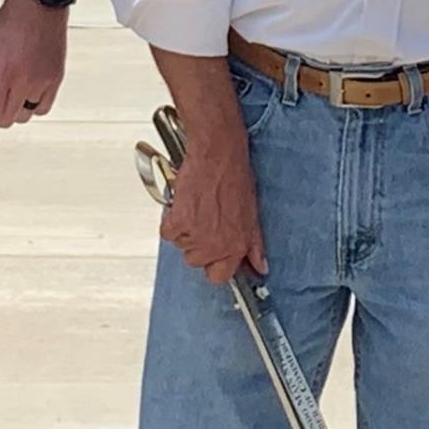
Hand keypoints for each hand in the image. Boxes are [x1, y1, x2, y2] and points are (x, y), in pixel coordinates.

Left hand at [0, 0, 66, 126]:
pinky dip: (33, 106)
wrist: (39, 4)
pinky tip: (25, 92)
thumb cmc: (10, 21)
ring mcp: (42, 82)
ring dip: (12, 110)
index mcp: (4, 73)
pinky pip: (43, 108)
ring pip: (24, 116)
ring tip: (8, 93)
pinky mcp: (56, 79)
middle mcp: (25, 81)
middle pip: (5, 119)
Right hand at [163, 134, 265, 283]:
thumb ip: (254, 245)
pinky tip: (184, 203)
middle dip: (197, 244)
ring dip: (184, 230)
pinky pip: (168, 232)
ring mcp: (197, 234)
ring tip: (196, 207)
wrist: (218, 153)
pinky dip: (171, 219)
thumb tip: (261, 266)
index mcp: (237, 245)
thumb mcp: (252, 213)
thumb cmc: (235, 175)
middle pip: (196, 261)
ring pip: (181, 245)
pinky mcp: (179, 221)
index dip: (214, 264)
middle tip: (203, 220)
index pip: (220, 276)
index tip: (212, 254)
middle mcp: (218, 244)